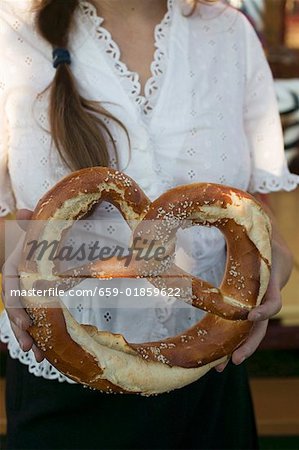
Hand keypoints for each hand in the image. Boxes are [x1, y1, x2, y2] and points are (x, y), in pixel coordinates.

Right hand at [1, 209, 44, 361]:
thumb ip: (29, 223)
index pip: (11, 290)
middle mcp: (15, 285)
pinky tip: (44, 352)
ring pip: (22, 320)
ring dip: (28, 338)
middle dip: (21, 330)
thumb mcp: (34, 228)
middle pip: (14, 311)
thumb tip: (25, 212)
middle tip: (29, 347)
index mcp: (13, 269)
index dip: (17, 308)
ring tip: (39, 357)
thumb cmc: (36, 235)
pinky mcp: (33, 301)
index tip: (27, 322)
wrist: (37, 241)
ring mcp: (23, 296)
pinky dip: (37, 335)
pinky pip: (33, 320)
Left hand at [215, 221, 292, 371]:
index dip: (263, 309)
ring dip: (240, 347)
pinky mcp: (251, 301)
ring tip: (221, 366)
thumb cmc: (253, 223)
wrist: (264, 230)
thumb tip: (204, 204)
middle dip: (249, 343)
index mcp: (272, 272)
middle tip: (233, 360)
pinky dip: (235, 337)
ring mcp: (262, 297)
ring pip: (255, 328)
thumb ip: (231, 217)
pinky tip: (219, 351)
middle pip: (264, 323)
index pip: (273, 298)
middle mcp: (270, 289)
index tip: (248, 316)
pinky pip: (245, 323)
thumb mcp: (249, 220)